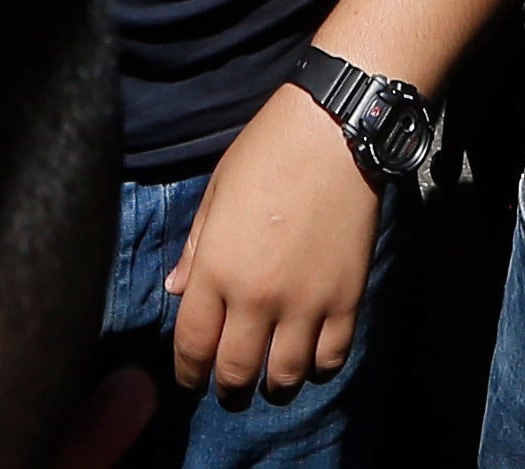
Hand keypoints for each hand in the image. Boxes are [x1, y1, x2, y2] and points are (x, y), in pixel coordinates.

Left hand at [169, 87, 378, 405]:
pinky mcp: (347, 299)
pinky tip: (311, 360)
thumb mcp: (217, 195)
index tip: (190, 379)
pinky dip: (319, 369)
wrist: (334, 133)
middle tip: (229, 390)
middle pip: (236, 372)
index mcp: (216, 269)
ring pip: (285, 376)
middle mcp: (258, 297)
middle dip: (228, 389)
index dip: (188, 373)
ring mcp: (306, 303)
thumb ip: (195, 249)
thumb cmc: (265, 153)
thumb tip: (177, 292)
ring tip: (271, 383)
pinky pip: (332, 357)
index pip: (193, 345)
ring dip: (274, 387)